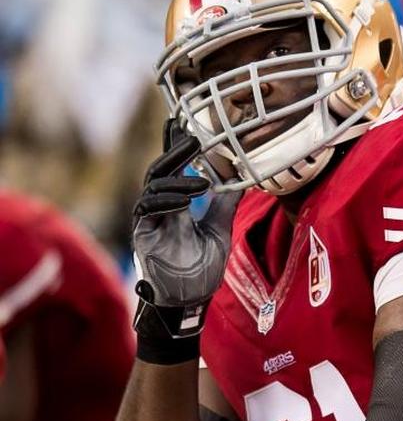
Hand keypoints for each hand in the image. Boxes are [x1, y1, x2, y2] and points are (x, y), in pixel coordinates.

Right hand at [132, 120, 240, 336]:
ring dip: (178, 180)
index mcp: (176, 203)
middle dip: (175, 152)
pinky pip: (148, 209)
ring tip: (203, 182)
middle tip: (194, 139)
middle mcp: (159, 207)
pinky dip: (168, 201)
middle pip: (160, 170)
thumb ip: (225, 203)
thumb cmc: (201, 266)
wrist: (191, 298)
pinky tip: (186, 200)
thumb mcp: (220, 228)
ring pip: (154, 186)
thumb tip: (242, 178)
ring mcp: (149, 219)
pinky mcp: (142, 233)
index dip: (175, 146)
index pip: (173, 168)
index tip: (181, 123)